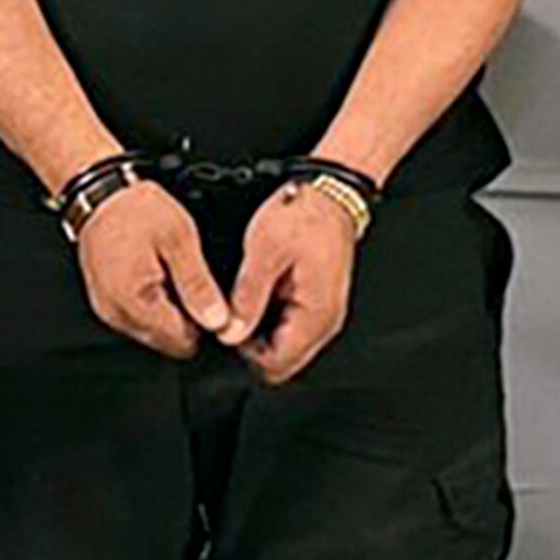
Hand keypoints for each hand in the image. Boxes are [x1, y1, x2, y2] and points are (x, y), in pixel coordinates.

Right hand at [73, 178, 237, 360]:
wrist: (100, 194)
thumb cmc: (135, 210)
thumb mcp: (179, 239)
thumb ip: (198, 285)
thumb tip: (218, 321)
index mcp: (134, 301)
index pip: (182, 342)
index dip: (204, 323)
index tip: (211, 298)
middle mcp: (116, 313)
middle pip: (168, 341)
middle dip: (186, 318)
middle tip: (190, 278)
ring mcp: (108, 310)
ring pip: (154, 331)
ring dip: (170, 310)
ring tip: (170, 272)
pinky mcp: (106, 302)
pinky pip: (138, 317)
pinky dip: (153, 302)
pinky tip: (155, 273)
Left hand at [227, 184, 365, 383]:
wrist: (330, 193)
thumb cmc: (303, 215)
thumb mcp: (264, 253)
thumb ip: (247, 299)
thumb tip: (231, 333)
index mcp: (316, 315)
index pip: (277, 366)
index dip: (246, 355)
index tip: (229, 328)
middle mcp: (326, 322)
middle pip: (283, 362)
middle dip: (254, 347)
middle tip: (236, 312)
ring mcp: (324, 313)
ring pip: (286, 345)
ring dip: (263, 331)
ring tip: (249, 297)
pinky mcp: (319, 301)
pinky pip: (292, 325)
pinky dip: (272, 317)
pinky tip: (262, 291)